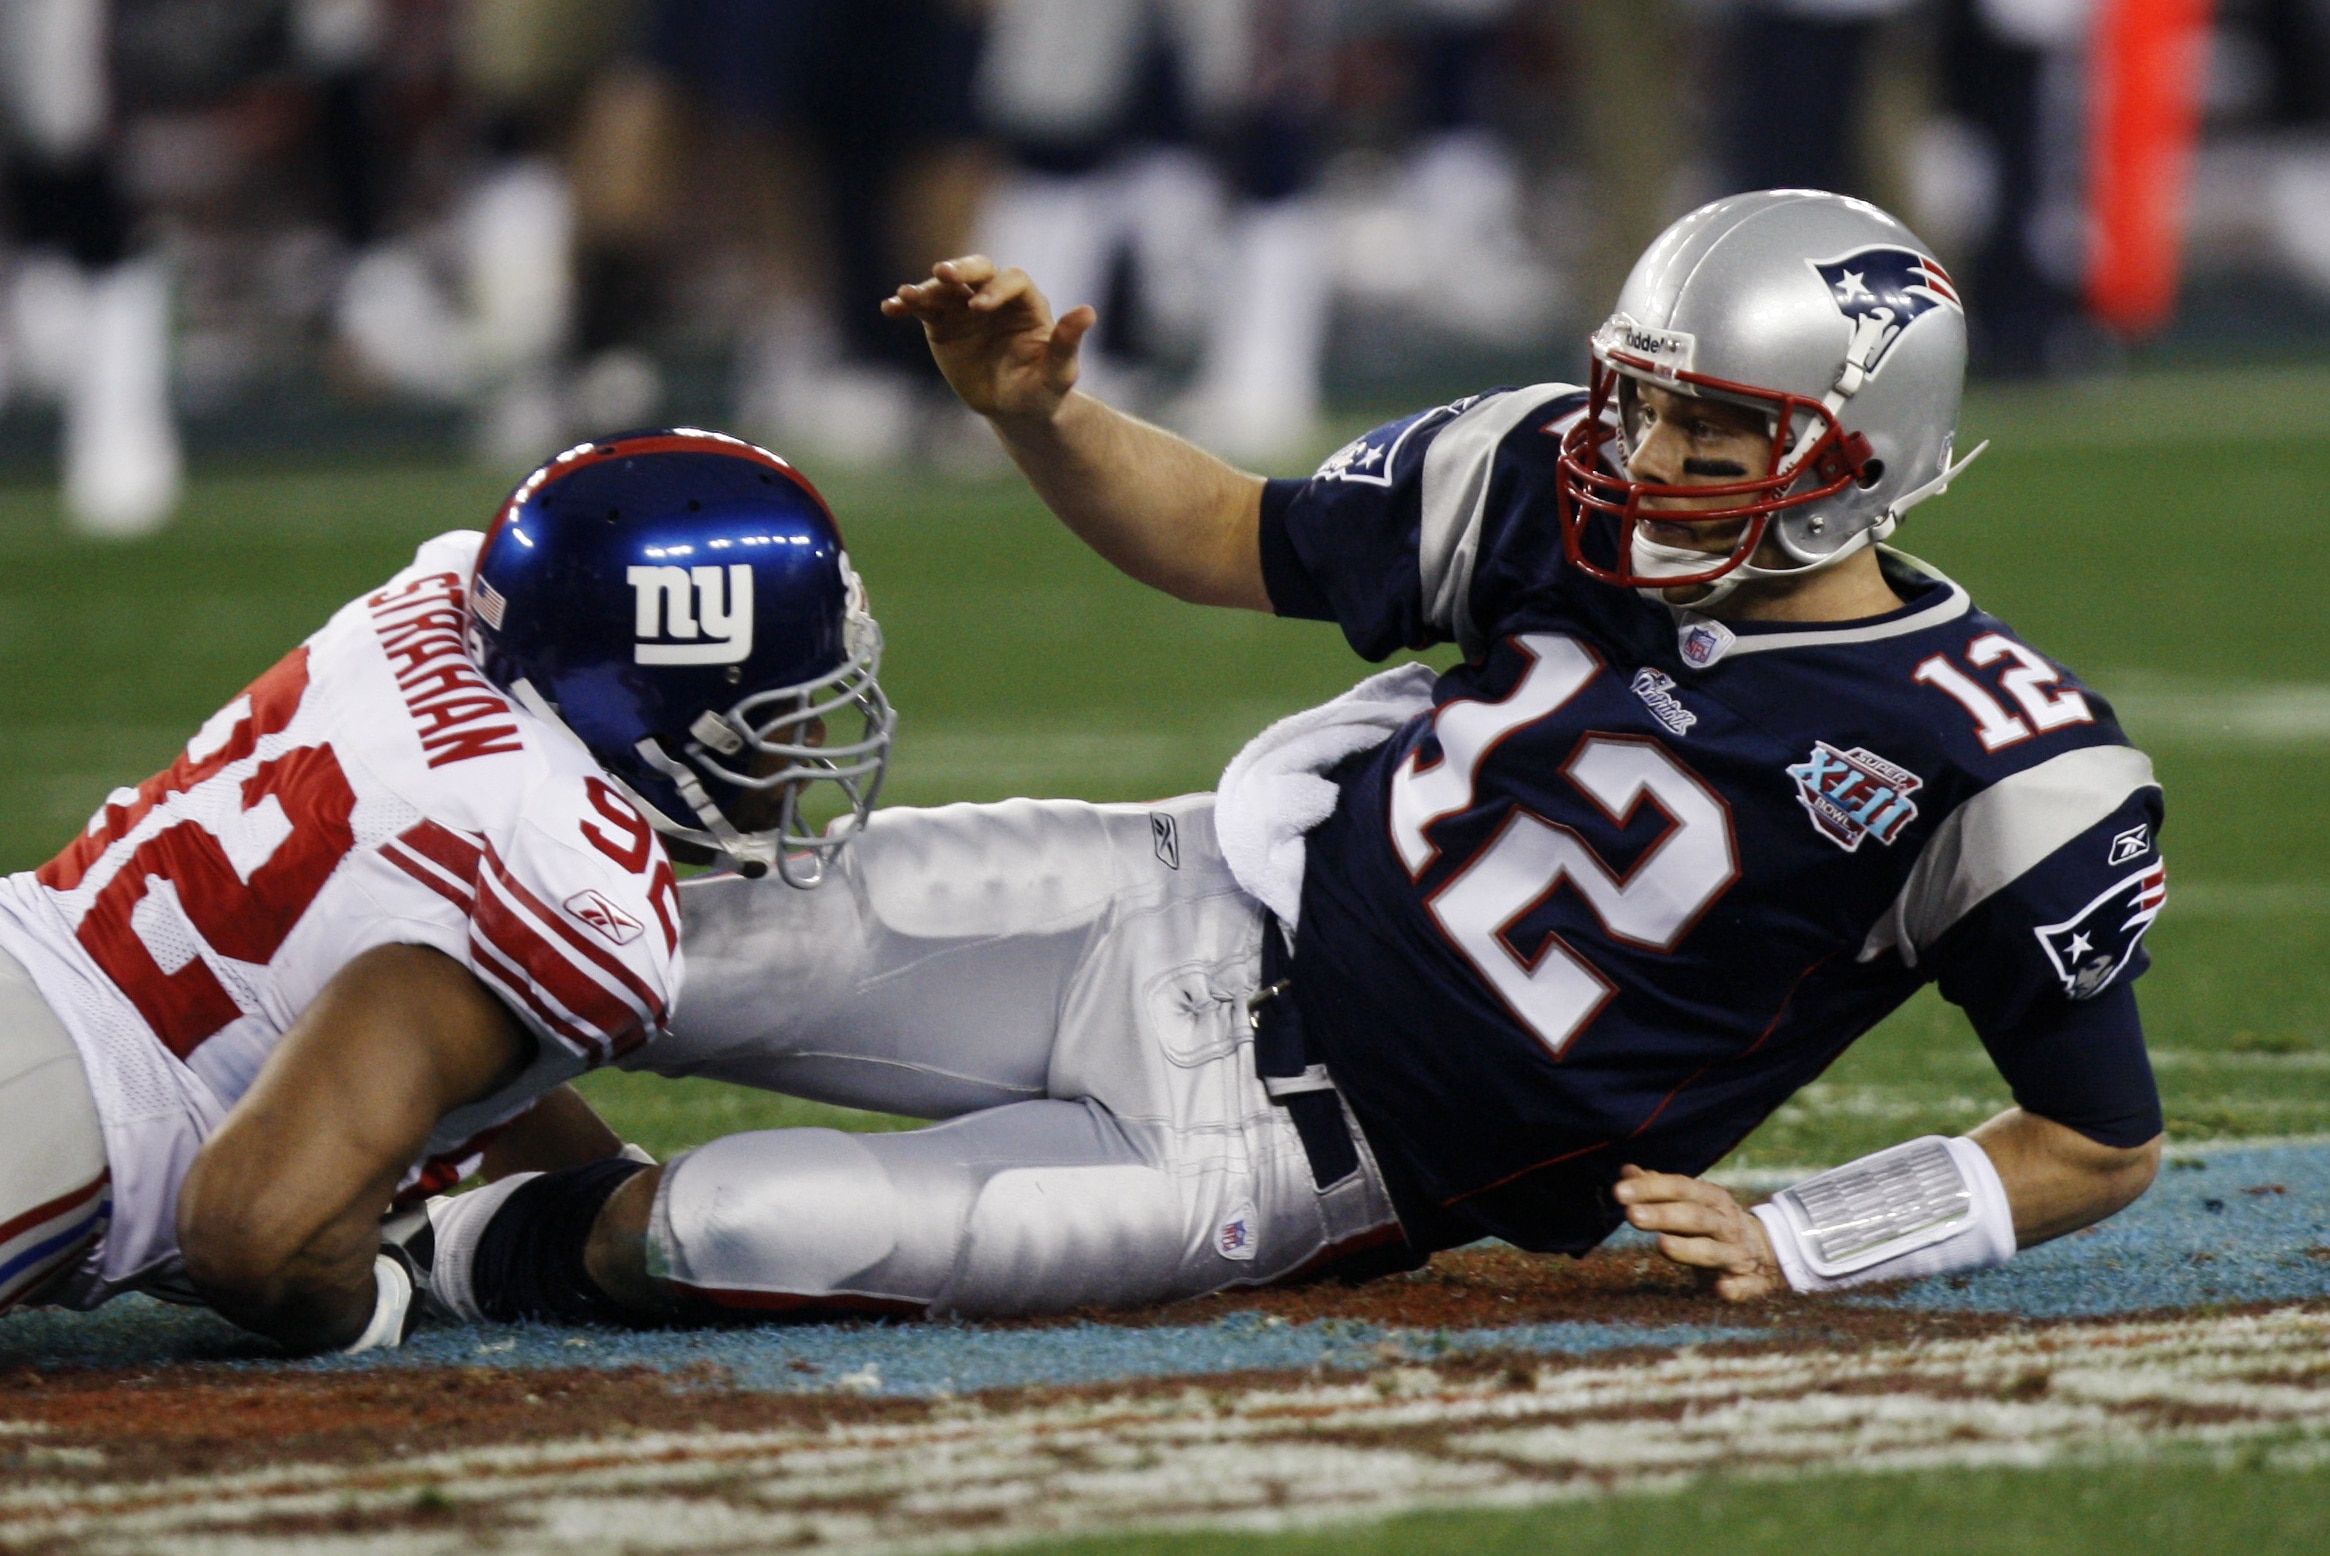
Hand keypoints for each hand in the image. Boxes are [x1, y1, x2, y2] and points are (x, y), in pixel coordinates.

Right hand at [881, 255, 1094, 424]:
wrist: (1014, 408)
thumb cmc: (1042, 390)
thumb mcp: (1058, 373)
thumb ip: (1067, 343)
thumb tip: (1088, 312)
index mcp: (1027, 303)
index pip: (1012, 281)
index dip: (996, 290)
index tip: (980, 309)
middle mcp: (995, 296)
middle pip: (978, 269)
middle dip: (961, 269)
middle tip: (943, 274)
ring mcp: (966, 306)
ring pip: (945, 287)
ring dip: (925, 288)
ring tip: (906, 296)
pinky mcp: (942, 322)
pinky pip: (923, 308)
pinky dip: (906, 305)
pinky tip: (890, 308)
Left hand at [1613, 1164, 1786, 1300]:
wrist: (1766, 1249)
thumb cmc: (1713, 1221)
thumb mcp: (1693, 1200)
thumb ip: (1659, 1188)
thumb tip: (1627, 1172)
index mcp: (1712, 1199)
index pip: (1681, 1188)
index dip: (1651, 1188)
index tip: (1619, 1192)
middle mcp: (1726, 1224)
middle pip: (1695, 1217)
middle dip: (1664, 1215)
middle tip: (1632, 1215)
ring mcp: (1738, 1253)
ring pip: (1713, 1251)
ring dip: (1689, 1249)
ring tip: (1662, 1245)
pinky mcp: (1750, 1281)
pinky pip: (1746, 1286)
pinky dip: (1736, 1289)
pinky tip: (1721, 1289)